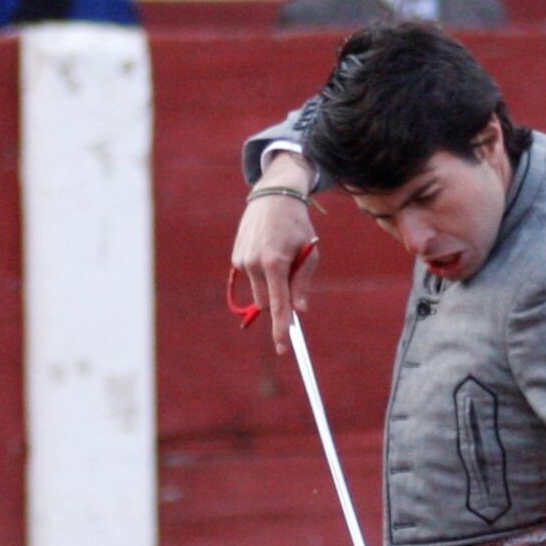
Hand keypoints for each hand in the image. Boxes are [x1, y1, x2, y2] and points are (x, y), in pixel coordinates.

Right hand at [228, 155, 318, 353]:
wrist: (272, 197)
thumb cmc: (297, 225)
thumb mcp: (309, 251)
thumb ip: (302, 282)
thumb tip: (299, 310)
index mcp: (275, 263)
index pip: (278, 305)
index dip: (281, 329)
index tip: (282, 348)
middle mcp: (254, 264)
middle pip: (267, 304)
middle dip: (279, 302)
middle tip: (292, 282)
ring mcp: (242, 261)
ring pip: (258, 293)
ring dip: (270, 287)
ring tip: (280, 259)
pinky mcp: (236, 258)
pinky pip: (251, 279)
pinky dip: (261, 275)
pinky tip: (268, 252)